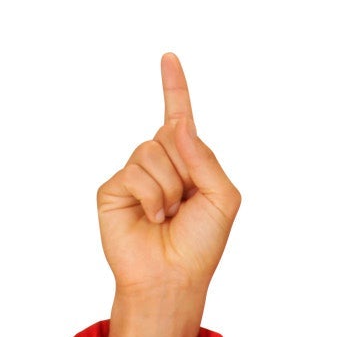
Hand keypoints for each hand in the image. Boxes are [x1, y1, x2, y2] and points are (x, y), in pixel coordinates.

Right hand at [95, 51, 240, 299]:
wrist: (174, 278)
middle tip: (185, 205)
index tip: (169, 58)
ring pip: (151, 152)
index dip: (175, 89)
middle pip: (170, 134)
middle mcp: (159, 164)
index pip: (179, 119)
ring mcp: (134, 175)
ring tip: (168, 216)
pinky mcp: (113, 188)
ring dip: (169, 188)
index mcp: (188, 164)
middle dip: (185, 168)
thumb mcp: (222, 199)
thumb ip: (207, 158)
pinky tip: (152, 219)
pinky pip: (135, 173)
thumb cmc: (201, 244)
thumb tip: (176, 124)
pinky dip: (151, 198)